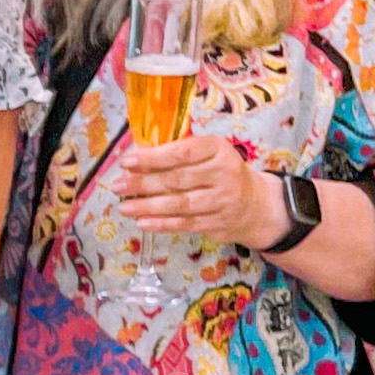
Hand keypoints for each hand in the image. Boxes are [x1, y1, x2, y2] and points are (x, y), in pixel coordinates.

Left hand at [120, 134, 282, 247]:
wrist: (256, 204)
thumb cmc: (221, 173)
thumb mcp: (209, 155)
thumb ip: (179, 154)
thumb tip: (136, 160)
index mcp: (219, 149)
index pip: (183, 152)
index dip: (153, 157)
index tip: (127, 161)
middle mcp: (224, 173)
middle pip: (177, 179)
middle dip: (143, 183)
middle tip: (118, 186)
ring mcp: (223, 200)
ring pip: (180, 204)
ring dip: (148, 206)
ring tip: (124, 207)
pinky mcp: (218, 223)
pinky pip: (185, 223)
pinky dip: (162, 224)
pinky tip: (142, 222)